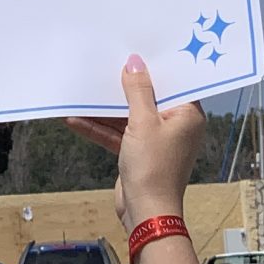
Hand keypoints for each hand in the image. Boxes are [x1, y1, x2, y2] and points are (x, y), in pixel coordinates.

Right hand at [68, 58, 204, 236]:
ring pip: (129, 116)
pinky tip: (75, 119)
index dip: (155, 68)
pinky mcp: (138, 152)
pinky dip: (100, 128)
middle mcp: (175, 125)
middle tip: (107, 64)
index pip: (173, 83)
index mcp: (187, 115)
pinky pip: (118, 133)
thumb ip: (138, 91)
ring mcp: (155, 140)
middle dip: (126, 86)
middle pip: (148, 98)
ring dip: (106, 109)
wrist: (145, 212)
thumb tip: (135, 64)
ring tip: (84, 90)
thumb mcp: (143, 123)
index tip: (136, 51)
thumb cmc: (153, 169)